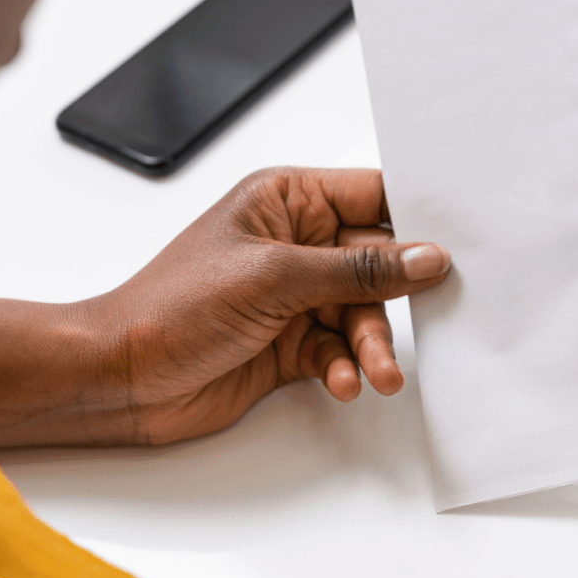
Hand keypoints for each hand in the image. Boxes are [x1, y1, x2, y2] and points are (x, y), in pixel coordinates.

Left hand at [75, 167, 450, 444]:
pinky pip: (338, 350)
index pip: (373, 196)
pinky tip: (338, 381)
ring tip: (375, 373)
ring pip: (361, 313)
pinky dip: (344, 367)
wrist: (119, 377)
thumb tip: (426, 257)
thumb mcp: (275, 278)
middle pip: (377, 263)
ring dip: (371, 345)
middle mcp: (294, 243)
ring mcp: (291, 295)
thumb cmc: (170, 307)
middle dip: (395, 299)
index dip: (417, 219)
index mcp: (286, 200)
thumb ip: (357, 270)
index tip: (458, 245)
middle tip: (421, 325)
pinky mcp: (288, 342)